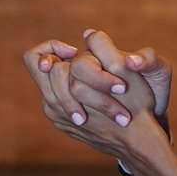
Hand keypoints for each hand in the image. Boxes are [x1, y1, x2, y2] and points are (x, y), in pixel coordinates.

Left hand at [23, 31, 170, 129]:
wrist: (138, 141)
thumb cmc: (134, 102)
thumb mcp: (122, 69)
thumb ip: (101, 47)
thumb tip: (87, 34)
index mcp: (63, 90)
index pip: (39, 60)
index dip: (54, 48)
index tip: (75, 53)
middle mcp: (53, 107)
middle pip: (44, 72)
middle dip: (66, 63)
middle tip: (88, 66)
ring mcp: (57, 118)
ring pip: (52, 85)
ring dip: (71, 78)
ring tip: (95, 84)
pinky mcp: (64, 125)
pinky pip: (60, 99)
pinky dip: (74, 92)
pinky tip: (95, 96)